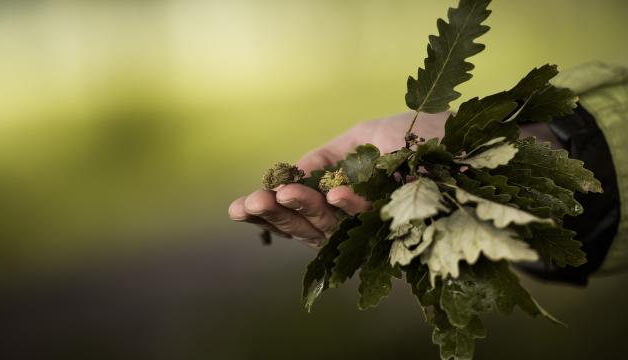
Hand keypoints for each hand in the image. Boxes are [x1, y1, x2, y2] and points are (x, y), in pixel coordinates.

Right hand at [228, 111, 448, 246]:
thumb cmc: (420, 133)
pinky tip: (333, 193)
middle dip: (276, 214)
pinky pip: (369, 223)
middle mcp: (354, 213)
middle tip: (248, 204)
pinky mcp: (400, 230)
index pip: (300, 206)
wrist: (471, 138)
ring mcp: (376, 224)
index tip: (238, 207)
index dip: (269, 208)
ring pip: (328, 228)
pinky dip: (351, 207)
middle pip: (306, 223)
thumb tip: (294, 168)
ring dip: (302, 211)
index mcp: (343, 192)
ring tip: (275, 195)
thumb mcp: (365, 136)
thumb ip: (329, 156)